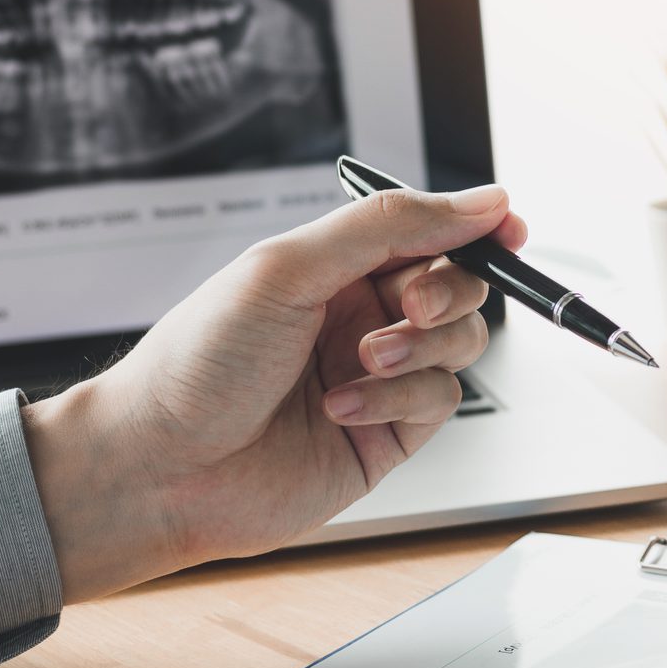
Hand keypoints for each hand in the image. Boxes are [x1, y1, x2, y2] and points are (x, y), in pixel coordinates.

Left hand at [21, 186, 527, 601]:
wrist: (160, 467)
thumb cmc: (197, 363)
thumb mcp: (289, 266)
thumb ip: (390, 226)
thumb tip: (480, 200)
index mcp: (334, 266)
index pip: (427, 231)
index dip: (473, 226)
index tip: (506, 227)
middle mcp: (360, 317)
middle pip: (457, 284)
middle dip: (447, 289)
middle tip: (409, 304)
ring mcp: (377, 377)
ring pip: (461, 343)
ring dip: (422, 346)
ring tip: (364, 360)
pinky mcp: (387, 436)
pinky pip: (439, 401)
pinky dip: (399, 398)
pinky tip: (344, 407)